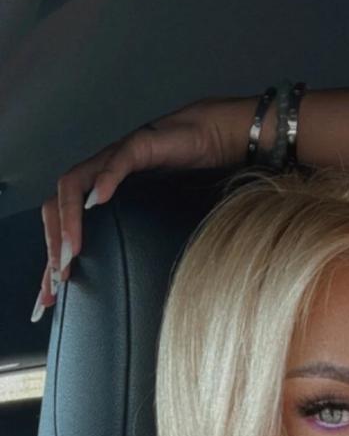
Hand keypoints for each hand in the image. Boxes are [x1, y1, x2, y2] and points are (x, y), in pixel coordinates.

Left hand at [31, 95, 256, 321]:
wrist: (209, 141)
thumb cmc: (185, 183)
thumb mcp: (153, 224)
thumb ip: (134, 244)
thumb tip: (126, 287)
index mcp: (96, 195)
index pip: (60, 226)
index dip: (52, 258)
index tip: (51, 294)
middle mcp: (96, 176)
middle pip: (55, 207)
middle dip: (53, 244)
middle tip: (59, 276)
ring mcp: (112, 160)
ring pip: (72, 186)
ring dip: (69, 221)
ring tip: (71, 249)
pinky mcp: (137, 146)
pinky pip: (115, 163)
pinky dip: (105, 180)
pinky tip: (100, 200)